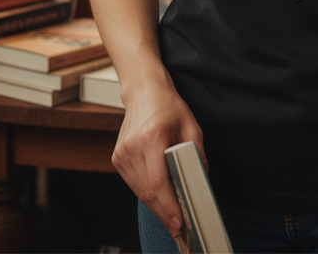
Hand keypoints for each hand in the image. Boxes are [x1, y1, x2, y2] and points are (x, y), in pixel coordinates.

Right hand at [112, 71, 205, 237]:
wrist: (143, 91)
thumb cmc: (167, 106)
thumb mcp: (191, 125)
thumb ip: (196, 152)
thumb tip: (200, 179)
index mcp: (151, 137)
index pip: (158, 182)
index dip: (169, 206)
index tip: (179, 220)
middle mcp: (132, 147)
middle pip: (147, 192)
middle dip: (164, 212)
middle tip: (179, 226)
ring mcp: (121, 154)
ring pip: (139, 191)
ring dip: (155, 205)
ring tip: (171, 216)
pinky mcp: (117, 158)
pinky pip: (133, 184)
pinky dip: (147, 193)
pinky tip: (159, 198)